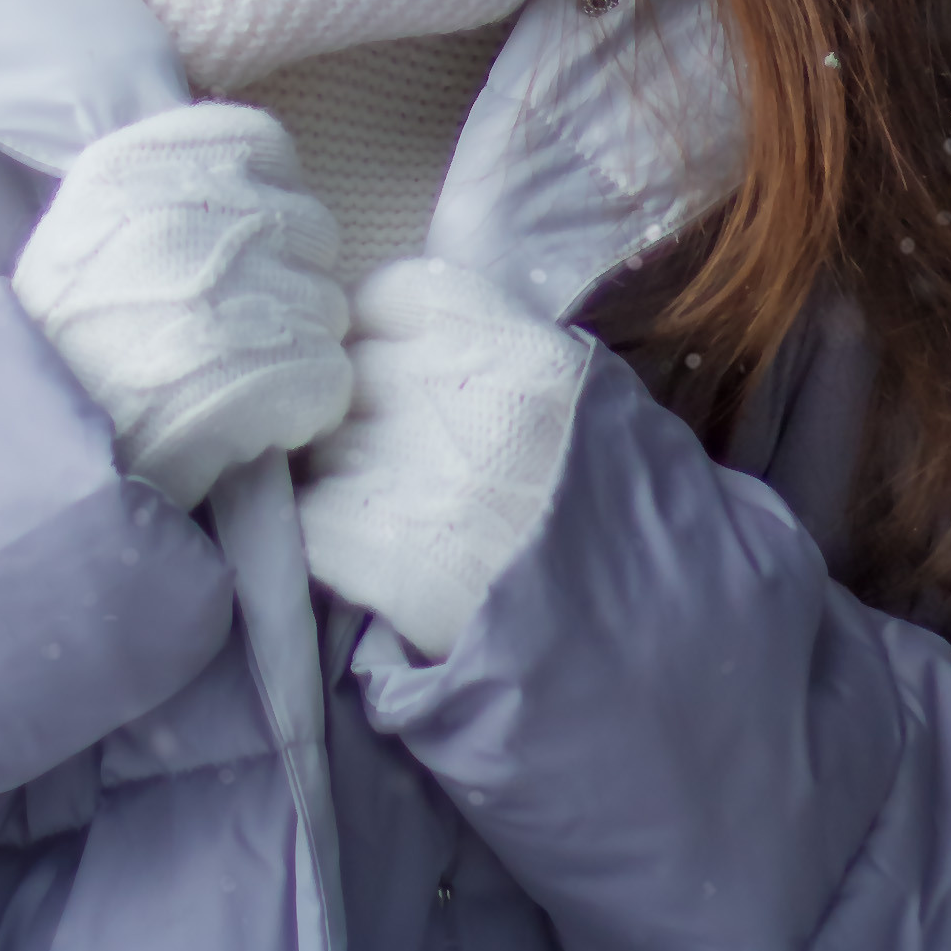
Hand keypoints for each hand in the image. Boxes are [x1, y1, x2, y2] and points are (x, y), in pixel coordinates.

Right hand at [12, 103, 350, 512]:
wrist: (30, 457)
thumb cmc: (61, 347)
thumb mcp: (82, 228)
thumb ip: (161, 182)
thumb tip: (253, 174)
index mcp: (133, 165)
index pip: (263, 143)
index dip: (267, 198)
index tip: (237, 245)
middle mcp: (186, 213)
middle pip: (309, 226)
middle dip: (287, 279)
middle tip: (232, 329)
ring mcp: (229, 292)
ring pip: (327, 306)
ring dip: (294, 348)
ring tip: (230, 380)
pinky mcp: (265, 372)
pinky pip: (331, 376)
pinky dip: (303, 408)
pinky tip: (249, 420)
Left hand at [296, 258, 588, 660]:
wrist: (646, 655)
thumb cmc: (628, 529)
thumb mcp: (594, 407)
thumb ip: (512, 355)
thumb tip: (425, 338)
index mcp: (519, 352)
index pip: (391, 296)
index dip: (377, 333)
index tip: (380, 367)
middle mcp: (455, 395)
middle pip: (346, 369)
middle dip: (351, 408)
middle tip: (374, 453)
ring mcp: (405, 470)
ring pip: (317, 443)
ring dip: (332, 474)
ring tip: (377, 514)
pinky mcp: (365, 548)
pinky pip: (305, 515)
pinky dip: (321, 535)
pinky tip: (362, 559)